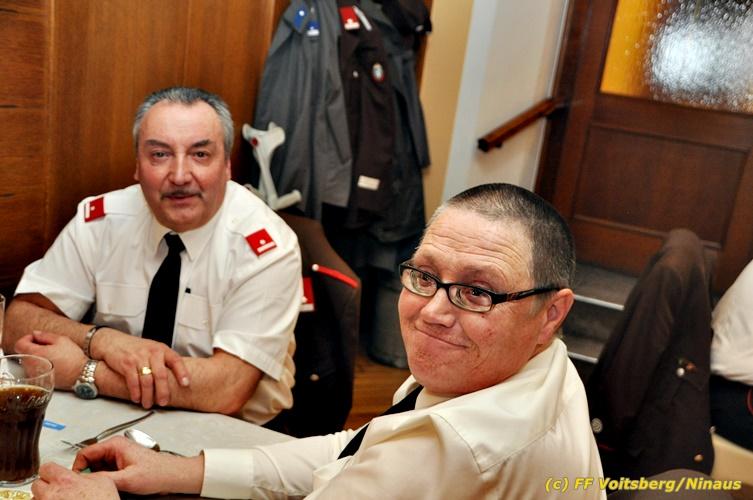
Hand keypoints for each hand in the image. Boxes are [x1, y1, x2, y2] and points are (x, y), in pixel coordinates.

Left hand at [14, 331, 87, 387]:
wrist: (80, 374)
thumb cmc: (72, 358)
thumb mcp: (61, 340)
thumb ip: (45, 335)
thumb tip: (35, 334)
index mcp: (35, 354)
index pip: (19, 344)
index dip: (27, 338)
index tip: (36, 338)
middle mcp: (31, 366)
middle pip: (23, 353)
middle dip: (32, 346)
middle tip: (47, 345)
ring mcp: (35, 374)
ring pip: (29, 361)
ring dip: (36, 356)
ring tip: (52, 354)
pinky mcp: (40, 380)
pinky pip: (35, 369)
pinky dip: (40, 364)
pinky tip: (53, 363)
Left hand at [31, 462, 118, 499]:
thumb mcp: (103, 482)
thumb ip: (86, 476)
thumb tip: (81, 477)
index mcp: (65, 480)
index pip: (46, 468)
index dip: (51, 470)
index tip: (54, 474)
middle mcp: (51, 494)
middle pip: (36, 485)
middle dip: (45, 486)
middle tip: (56, 489)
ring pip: (36, 499)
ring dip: (44, 499)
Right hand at [72, 436, 203, 495]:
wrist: (172, 476)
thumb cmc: (157, 472)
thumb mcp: (127, 479)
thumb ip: (104, 478)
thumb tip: (86, 481)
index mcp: (115, 445)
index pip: (84, 453)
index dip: (77, 468)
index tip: (77, 481)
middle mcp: (115, 448)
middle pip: (89, 461)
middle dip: (87, 474)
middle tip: (89, 487)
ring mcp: (118, 456)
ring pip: (96, 467)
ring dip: (96, 477)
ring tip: (103, 487)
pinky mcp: (121, 465)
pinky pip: (105, 472)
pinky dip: (103, 479)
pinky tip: (109, 487)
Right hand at [93, 329, 189, 407]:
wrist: (114, 341)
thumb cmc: (136, 349)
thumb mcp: (153, 350)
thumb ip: (163, 361)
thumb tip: (175, 381)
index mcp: (162, 349)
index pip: (176, 360)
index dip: (182, 373)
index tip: (186, 384)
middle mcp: (152, 352)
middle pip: (161, 375)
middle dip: (163, 391)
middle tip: (163, 402)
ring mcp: (139, 357)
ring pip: (147, 381)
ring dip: (148, 396)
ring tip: (148, 404)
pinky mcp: (126, 363)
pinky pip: (133, 382)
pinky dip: (135, 393)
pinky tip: (137, 398)